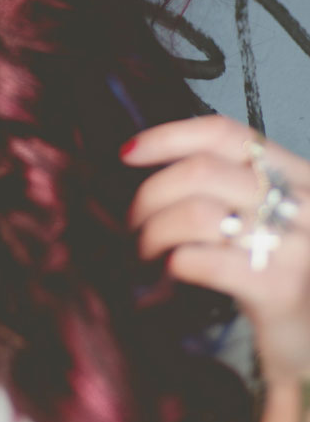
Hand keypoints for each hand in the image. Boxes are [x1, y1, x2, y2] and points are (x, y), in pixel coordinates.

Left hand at [121, 115, 309, 383]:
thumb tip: (152, 164)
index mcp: (297, 176)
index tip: (128, 153)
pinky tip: (172, 272)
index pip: (225, 133)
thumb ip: (226, 187)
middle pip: (201, 172)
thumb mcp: (265, 217)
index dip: (168, 136)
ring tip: (146, 252)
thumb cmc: (279, 275)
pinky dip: (174, 263)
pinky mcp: (280, 288)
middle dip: (150, 195)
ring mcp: (296, 246)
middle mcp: (304, 203)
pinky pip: (204, 260)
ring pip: (197, 213)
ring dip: (155, 232)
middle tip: (134, 223)